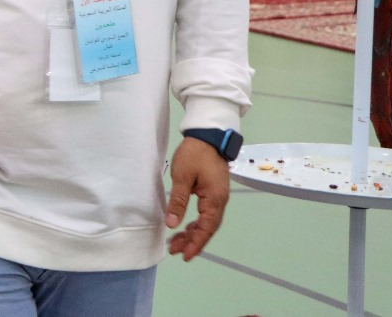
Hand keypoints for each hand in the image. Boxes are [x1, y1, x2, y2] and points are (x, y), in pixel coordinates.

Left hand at [166, 137, 230, 260]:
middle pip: (207, 227)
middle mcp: (220, 201)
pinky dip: (195, 222)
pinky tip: (185, 226)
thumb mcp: (182, 177)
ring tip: (176, 242)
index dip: (196, 243)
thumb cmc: (194, 154)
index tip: (185, 255)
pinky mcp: (213, 192)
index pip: (206, 227)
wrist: (207, 137)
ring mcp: (217, 197)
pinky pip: (205, 213)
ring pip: (206, 221)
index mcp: (214, 199)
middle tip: (175, 250)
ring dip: (193, 232)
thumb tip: (172, 224)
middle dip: (192, 240)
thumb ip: (178, 202)